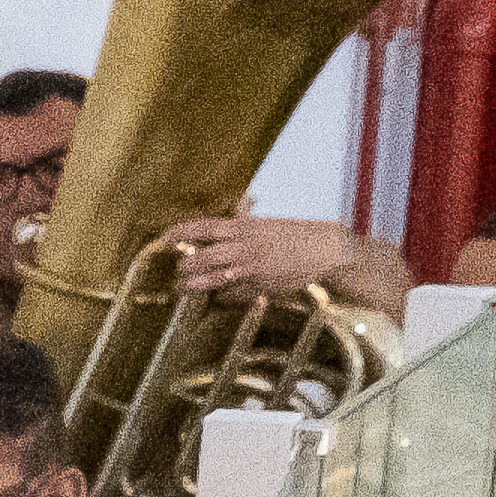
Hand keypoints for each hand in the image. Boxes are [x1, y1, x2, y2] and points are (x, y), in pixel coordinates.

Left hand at [158, 213, 390, 306]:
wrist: (329, 249)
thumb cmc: (301, 232)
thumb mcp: (273, 219)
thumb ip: (253, 214)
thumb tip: (243, 199)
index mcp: (245, 228)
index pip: (204, 227)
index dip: (181, 232)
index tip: (166, 237)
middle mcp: (244, 248)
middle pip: (201, 257)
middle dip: (185, 266)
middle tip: (178, 270)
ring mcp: (251, 269)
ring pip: (212, 279)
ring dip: (195, 284)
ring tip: (184, 287)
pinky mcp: (261, 286)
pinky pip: (233, 294)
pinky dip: (223, 296)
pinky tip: (220, 297)